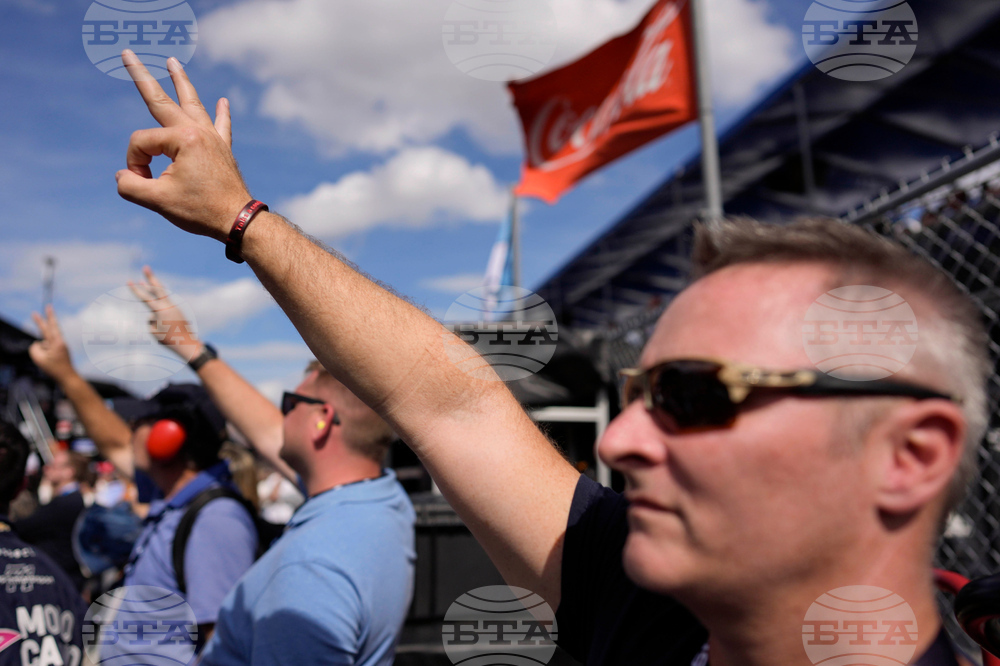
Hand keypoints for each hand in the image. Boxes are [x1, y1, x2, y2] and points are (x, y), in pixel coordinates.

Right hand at [28, 306, 76, 382]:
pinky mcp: (61, 350)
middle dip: (49, 317)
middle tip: (49, 306)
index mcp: (57, 343)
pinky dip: (44, 355)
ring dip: (43, 353)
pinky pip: (48, 350)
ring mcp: (62, 346)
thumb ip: (34, 348)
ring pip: (45, 345)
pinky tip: (51, 363)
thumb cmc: (54, 369)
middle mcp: (61, 342)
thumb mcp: (38, 359)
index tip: (35, 312)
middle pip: (52, 328)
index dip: (40, 320)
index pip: (47, 328)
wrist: (68, 377)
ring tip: (50, 363)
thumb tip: (38, 343)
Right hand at [116, 50, 251, 241]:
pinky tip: (224, 101)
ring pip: (193, 103)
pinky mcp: (223, 149)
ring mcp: (213, 138)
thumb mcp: (157, 201)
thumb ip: (130, 186)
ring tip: (172, 61)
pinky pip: (222, 126)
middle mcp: (199, 131)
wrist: (239, 221)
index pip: (141, 143)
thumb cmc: (201, 210)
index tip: (145, 182)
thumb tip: (123, 175)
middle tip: (128, 52)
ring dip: (181, 82)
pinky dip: (222, 113)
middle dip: (141, 76)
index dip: (135, 164)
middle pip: (161, 100)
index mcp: (182, 139)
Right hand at [128, 265, 201, 361]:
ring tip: (143, 281)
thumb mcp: (154, 331)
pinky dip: (160, 306)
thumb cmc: (169, 340)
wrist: (187, 344)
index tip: (128, 280)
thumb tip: (153, 316)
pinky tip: (163, 319)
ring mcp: (174, 307)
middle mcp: (169, 306)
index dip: (136, 289)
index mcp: (161, 310)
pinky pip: (165, 306)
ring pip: (162, 296)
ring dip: (152, 288)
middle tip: (146, 267)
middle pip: (158, 288)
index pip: (145, 297)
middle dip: (151, 277)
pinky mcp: (177, 311)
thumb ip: (151, 321)